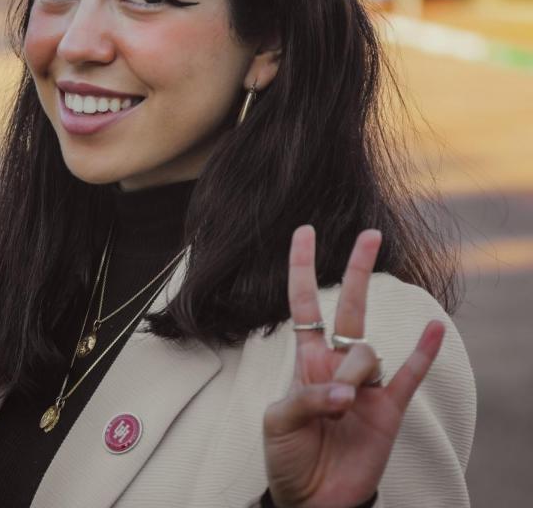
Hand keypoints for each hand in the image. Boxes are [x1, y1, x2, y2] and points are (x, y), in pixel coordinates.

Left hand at [262, 226, 444, 507]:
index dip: (302, 268)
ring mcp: (366, 385)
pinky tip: (435, 328)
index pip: (303, 303)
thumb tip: (347, 391)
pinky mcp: (388, 411)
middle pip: (349, 306)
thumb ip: (307, 397)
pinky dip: (423, 353)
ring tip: (339, 408)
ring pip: (367, 353)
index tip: (305, 231)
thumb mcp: (278, 422)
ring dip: (352, 375)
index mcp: (305, 359)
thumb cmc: (287, 456)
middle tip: (369, 235)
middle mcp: (337, 363)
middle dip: (357, 270)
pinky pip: (409, 376)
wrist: (310, 500)